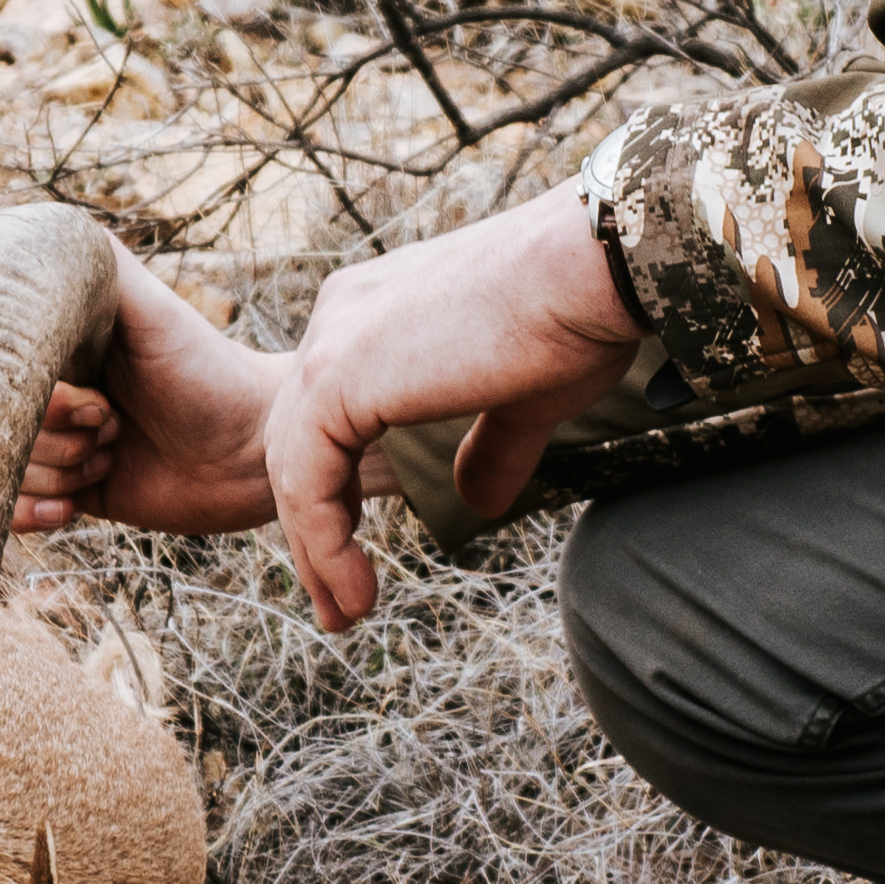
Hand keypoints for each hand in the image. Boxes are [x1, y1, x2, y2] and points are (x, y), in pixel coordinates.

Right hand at [16, 240, 281, 537]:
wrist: (255, 451)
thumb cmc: (208, 370)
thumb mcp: (153, 311)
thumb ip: (101, 267)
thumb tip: (43, 220)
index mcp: (58, 345)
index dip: (40, 394)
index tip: (94, 398)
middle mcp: (51, 389)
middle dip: (55, 435)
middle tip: (114, 425)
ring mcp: (58, 441)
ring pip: (4, 471)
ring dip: (60, 472)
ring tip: (114, 454)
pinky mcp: (70, 490)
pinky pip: (13, 511)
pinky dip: (33, 513)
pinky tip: (75, 504)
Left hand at [255, 186, 643, 630]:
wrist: (591, 269)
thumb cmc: (576, 319)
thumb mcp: (525, 397)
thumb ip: (488, 448)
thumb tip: (477, 502)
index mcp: (372, 314)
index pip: (328, 418)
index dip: (337, 495)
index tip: (357, 563)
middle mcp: (338, 318)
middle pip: (298, 445)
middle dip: (316, 534)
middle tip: (340, 609)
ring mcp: (331, 344)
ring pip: (292, 469)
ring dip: (316, 552)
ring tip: (346, 615)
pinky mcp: (337, 378)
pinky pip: (305, 481)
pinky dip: (323, 543)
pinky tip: (356, 590)